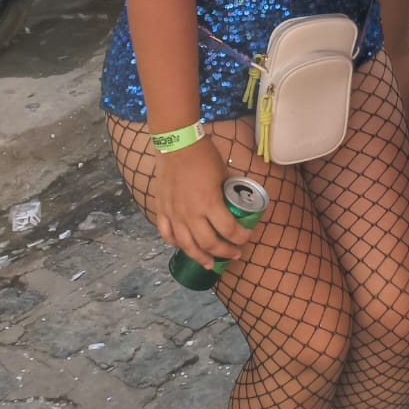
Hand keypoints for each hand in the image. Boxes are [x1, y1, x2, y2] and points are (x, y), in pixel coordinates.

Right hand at [149, 139, 252, 267]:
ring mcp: (174, 214)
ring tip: (210, 264)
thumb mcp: (224, 173)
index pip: (229, 230)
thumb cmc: (204, 156)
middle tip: (235, 254)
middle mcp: (190, 214)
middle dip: (225, 252)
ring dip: (200, 257)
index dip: (240, 237)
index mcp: (209, 204)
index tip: (247, 237)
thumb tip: (237, 200)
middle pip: (209, 243)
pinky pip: (167, 234)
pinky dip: (175, 243)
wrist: (177, 145)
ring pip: (186, 245)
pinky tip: (183, 247)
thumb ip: (227, 191)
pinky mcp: (161, 210)